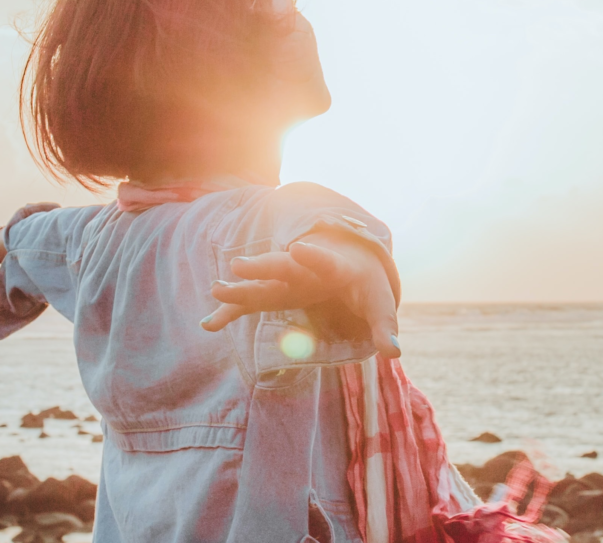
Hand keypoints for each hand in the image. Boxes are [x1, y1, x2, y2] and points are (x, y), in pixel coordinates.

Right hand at [202, 234, 400, 357]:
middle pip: (282, 267)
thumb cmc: (367, 283)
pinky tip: (209, 324)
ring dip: (240, 288)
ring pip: (262, 283)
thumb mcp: (380, 303)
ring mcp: (288, 281)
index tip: (298, 249)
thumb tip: (393, 353)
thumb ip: (385, 327)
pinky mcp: (278, 294)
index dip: (313, 256)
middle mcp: (306, 270)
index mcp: (335, 268)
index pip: (324, 261)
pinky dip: (232, 311)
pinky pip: (251, 303)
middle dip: (262, 266)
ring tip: (215, 289)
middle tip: (238, 265)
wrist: (351, 260)